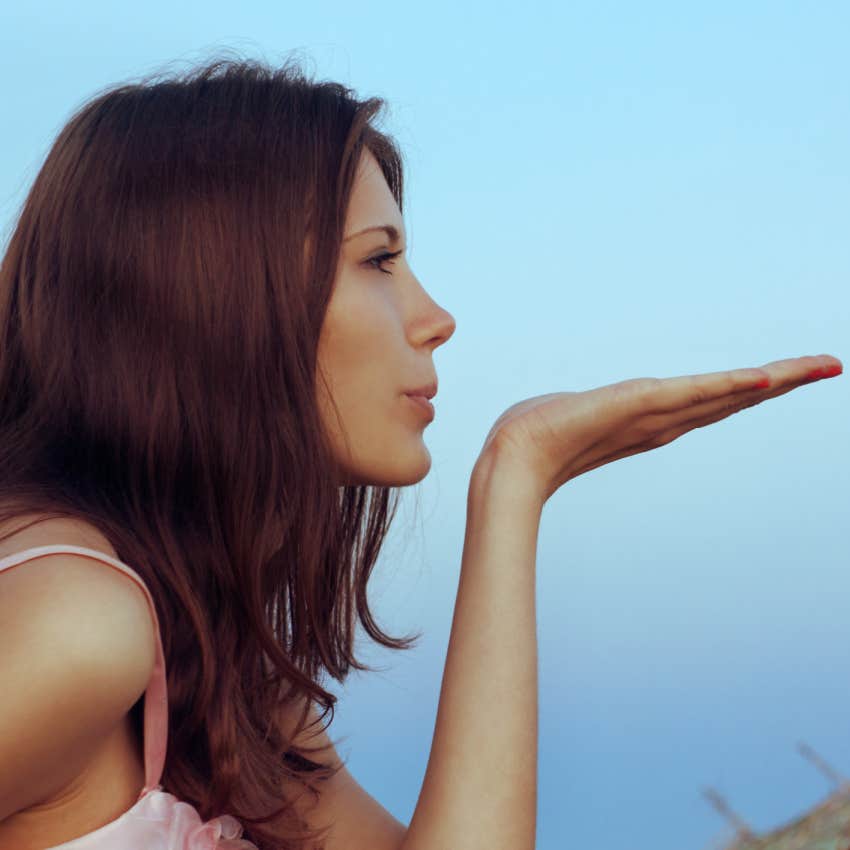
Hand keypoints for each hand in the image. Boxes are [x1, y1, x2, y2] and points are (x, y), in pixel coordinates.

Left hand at [481, 354, 842, 503]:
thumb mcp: (572, 414)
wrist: (512, 460)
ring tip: (821, 365)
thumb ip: (586, 410)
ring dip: (775, 379)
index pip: (711, 401)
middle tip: (830, 365)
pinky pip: (692, 393)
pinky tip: (764, 376)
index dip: (751, 389)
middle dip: (782, 381)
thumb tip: (581, 406)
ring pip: (724, 394)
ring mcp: (653, 417)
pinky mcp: (636, 406)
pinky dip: (729, 386)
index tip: (785, 376)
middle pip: (733, 397)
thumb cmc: (533, 438)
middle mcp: (662, 423)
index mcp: (651, 422)